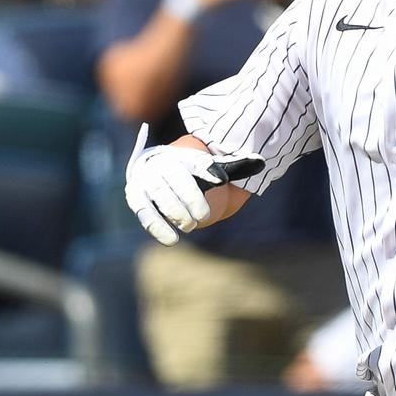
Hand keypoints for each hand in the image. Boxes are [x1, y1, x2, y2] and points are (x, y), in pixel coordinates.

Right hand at [124, 123, 264, 245]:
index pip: (192, 164)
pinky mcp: (136, 199)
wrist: (158, 171)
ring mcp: (144, 182)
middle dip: (190, 200)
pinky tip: (172, 240)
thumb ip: (233, 165)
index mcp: (177, 155)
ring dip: (175, 214)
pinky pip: (145, 214)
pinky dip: (157, 227)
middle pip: (174, 182)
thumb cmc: (190, 171)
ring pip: (159, 198)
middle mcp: (158, 165)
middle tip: (203, 216)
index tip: (221, 181)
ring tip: (190, 226)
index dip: (207, 172)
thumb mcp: (210, 166)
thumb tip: (260, 162)